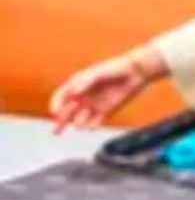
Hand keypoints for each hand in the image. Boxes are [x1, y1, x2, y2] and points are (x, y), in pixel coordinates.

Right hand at [50, 46, 167, 133]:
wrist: (134, 73)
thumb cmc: (114, 68)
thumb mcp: (97, 73)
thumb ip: (84, 82)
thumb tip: (73, 92)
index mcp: (77, 84)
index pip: (61, 97)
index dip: (56, 105)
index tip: (55, 113)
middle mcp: (83, 96)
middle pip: (67, 111)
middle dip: (61, 122)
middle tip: (56, 131)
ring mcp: (93, 104)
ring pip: (79, 119)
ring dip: (77, 124)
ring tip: (79, 124)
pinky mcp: (105, 111)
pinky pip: (94, 122)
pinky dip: (91, 126)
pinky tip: (90, 127)